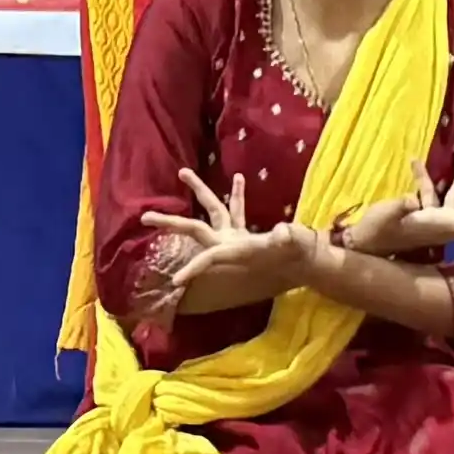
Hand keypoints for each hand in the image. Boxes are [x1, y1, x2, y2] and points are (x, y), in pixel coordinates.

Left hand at [136, 172, 317, 316]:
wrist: (309, 262)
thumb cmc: (299, 255)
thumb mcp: (293, 245)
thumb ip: (286, 238)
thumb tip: (282, 232)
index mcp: (236, 250)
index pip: (209, 257)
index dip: (193, 268)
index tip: (175, 281)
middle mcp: (230, 243)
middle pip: (195, 228)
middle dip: (171, 221)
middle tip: (144, 217)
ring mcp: (236, 236)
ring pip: (213, 210)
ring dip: (200, 192)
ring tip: (183, 172)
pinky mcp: (247, 233)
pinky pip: (236, 210)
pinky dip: (236, 195)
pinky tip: (238, 178)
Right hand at [332, 143, 453, 259]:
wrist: (361, 248)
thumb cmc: (375, 235)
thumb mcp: (386, 219)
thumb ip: (399, 208)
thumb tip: (410, 200)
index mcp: (441, 225)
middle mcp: (445, 222)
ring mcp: (435, 218)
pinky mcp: (422, 214)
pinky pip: (429, 192)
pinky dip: (424, 177)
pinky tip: (415, 161)